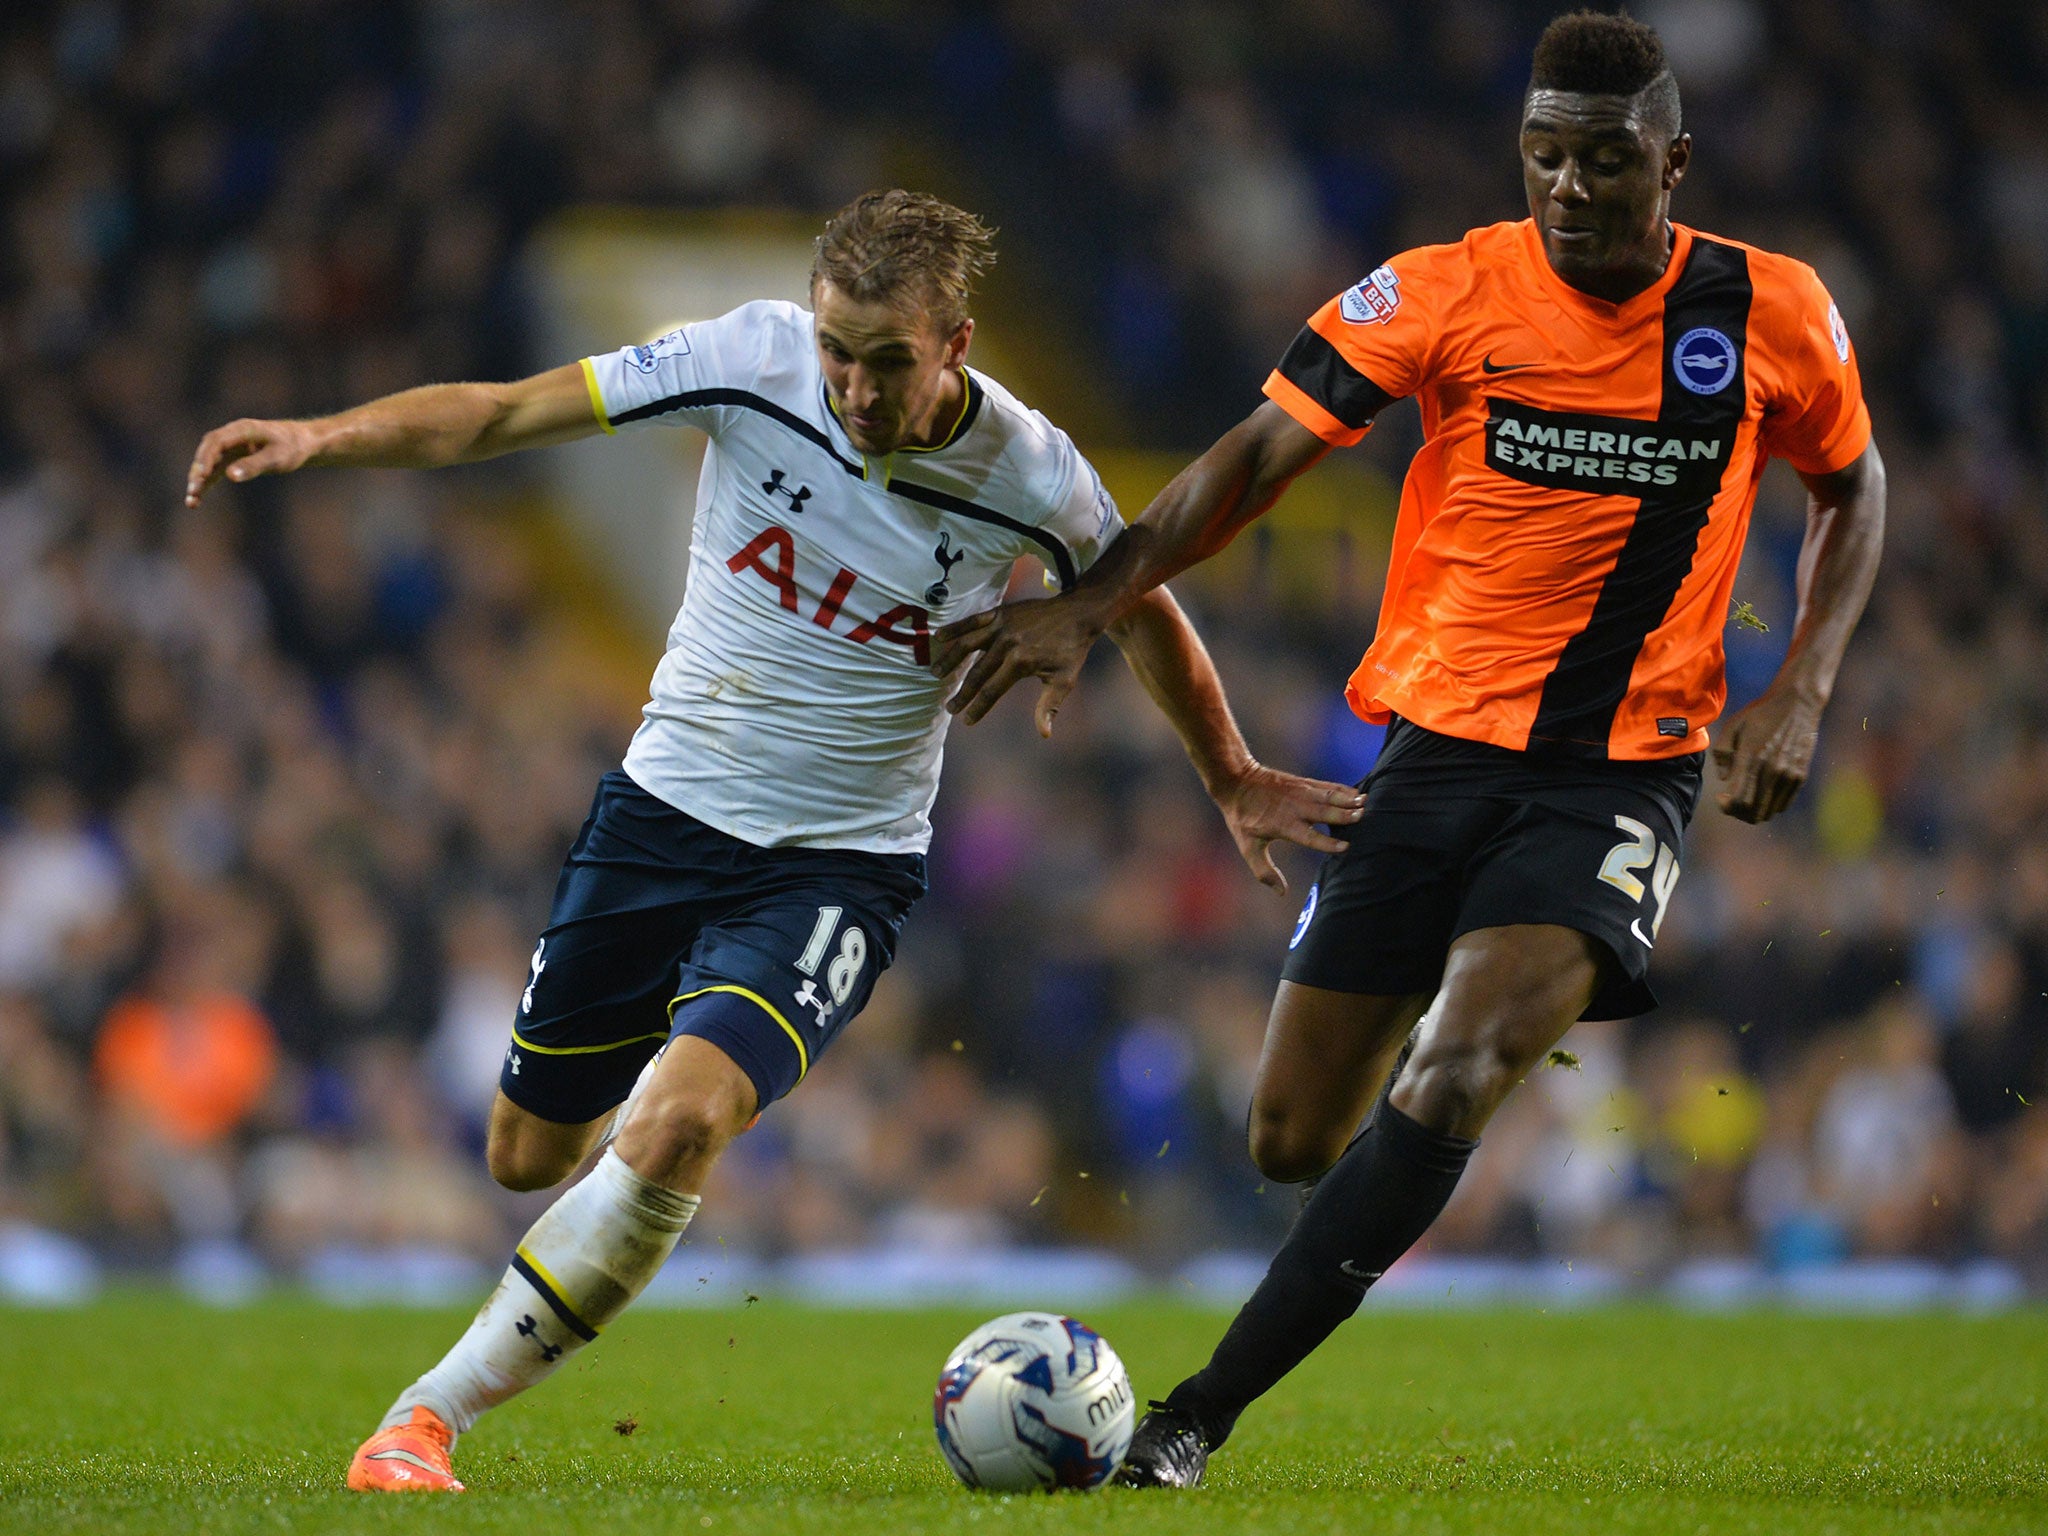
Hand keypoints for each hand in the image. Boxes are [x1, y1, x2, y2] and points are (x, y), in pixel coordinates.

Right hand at [185, 418, 318, 506]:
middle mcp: (232, 436)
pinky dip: (207, 484)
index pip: (216, 441)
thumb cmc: (292, 447)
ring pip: (209, 463)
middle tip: (193, 491)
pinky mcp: (233, 458)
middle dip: (198, 472)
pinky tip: (197, 500)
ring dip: (199, 481)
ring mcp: (231, 447)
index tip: (201, 475)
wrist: (303, 442)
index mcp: (242, 429)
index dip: (206, 458)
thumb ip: (254, 465)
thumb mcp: (277, 458)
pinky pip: (215, 471)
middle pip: (207, 452)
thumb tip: (230, 475)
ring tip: (191, 502)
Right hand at [930, 595, 1106, 735]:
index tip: (967, 720)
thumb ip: (1048, 706)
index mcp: (1020, 662)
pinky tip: (939, 637)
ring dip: (950, 660)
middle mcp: (1007, 644)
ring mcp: (1001, 626)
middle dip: (962, 693)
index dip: (978, 707)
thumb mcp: (1064, 681)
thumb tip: (1044, 733)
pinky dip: (956, 628)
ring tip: (936, 674)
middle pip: (976, 673)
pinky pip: (973, 621)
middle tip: (950, 708)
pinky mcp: (1000, 613)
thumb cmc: (1072, 650)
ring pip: (968, 645)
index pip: (992, 690)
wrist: (1078, 613)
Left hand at [1213, 762, 1365, 891]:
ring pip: (1328, 797)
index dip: (1327, 842)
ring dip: (1347, 800)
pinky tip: (1357, 792)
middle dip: (1343, 815)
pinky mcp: (1303, 782)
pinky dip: (1343, 789)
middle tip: (1362, 817)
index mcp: (1283, 825)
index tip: (1345, 847)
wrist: (1236, 781)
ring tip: (1365, 803)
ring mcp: (1301, 793)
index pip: (1309, 836)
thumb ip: (1264, 871)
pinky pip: (1327, 786)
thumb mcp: (1248, 847)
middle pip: (1324, 813)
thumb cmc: (1243, 817)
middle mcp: (1295, 808)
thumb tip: (1282, 892)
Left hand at [1713, 688, 1823, 823]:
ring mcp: (1789, 775)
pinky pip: (1784, 804)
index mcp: (1753, 759)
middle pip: (1755, 812)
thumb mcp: (1733, 726)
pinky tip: (1762, 792)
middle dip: (1738, 813)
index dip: (1727, 807)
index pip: (1739, 800)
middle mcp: (1773, 771)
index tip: (1721, 798)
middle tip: (1731, 802)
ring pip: (1770, 811)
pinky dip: (1770, 805)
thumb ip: (1723, 753)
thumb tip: (1724, 779)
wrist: (1797, 702)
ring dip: (1754, 811)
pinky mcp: (1801, 775)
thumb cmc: (1760, 713)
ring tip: (1746, 798)